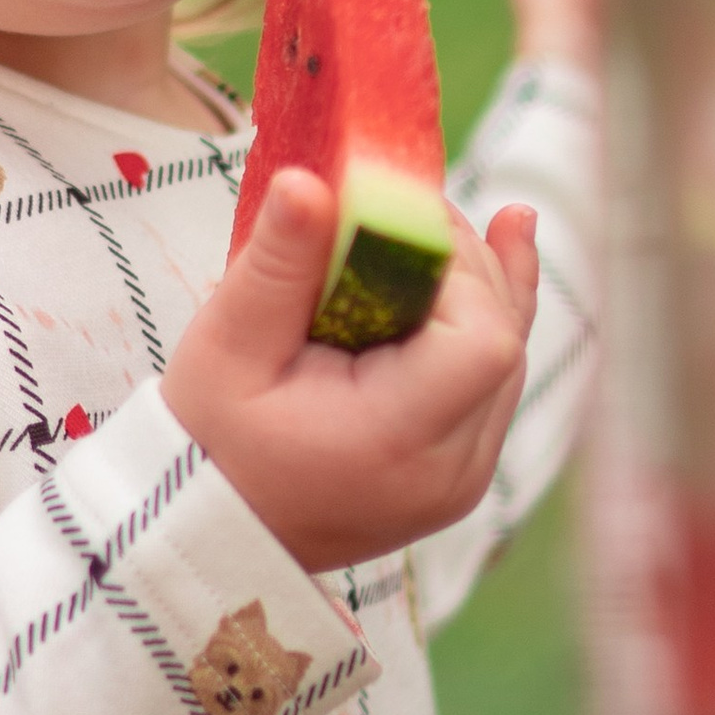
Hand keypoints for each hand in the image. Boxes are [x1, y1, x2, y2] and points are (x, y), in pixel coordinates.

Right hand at [161, 172, 538, 575]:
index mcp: (396, 442)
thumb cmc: (208, 443)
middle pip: (503, 344)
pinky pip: (492, 389)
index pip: (479, 339)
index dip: (458, 266)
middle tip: (416, 206)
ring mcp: (462, 481)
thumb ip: (277, 264)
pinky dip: (485, 327)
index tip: (402, 218)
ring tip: (485, 221)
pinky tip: (499, 262)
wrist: (209, 534)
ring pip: (506, 364)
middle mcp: (450, 472)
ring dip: (485, 291)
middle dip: (469, 267)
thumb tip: (309, 180)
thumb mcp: (226, 348)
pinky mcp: (457, 475)